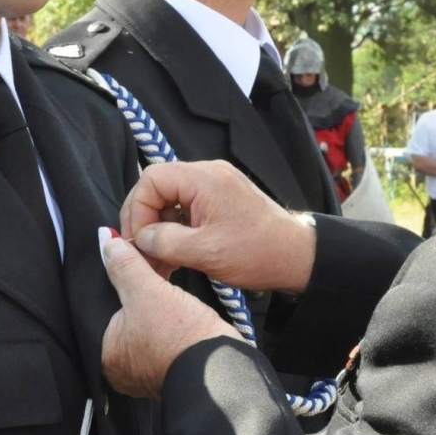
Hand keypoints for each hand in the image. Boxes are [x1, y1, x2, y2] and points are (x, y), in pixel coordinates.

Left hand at [99, 229, 239, 397]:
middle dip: (136, 285)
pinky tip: (175, 293)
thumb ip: (125, 265)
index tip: (128, 254)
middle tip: (149, 258)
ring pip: (144, 319)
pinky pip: (161, 329)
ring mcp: (146, 368)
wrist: (223, 367)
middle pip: (123, 312)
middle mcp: (120, 366)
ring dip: (154, 295)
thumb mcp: (147, 291)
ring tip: (165, 269)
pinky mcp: (169, 364)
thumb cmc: (179, 336)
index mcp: (104, 353)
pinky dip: (167, 311)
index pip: (101, 304)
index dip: (116, 276)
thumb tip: (106, 240)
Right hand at [119, 161, 315, 293]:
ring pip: (171, 200)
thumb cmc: (257, 252)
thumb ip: (165, 242)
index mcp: (203, 178)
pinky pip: (186, 208)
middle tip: (141, 250)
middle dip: (145, 219)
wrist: (298, 257)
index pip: (151, 179)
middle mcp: (208, 175)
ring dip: (159, 228)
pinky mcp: (220, 200)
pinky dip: (175, 229)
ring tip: (157, 259)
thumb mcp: (204, 252)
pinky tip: (173, 254)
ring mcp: (215, 186)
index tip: (137, 240)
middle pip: (158, 187)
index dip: (137, 209)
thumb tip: (139, 239)